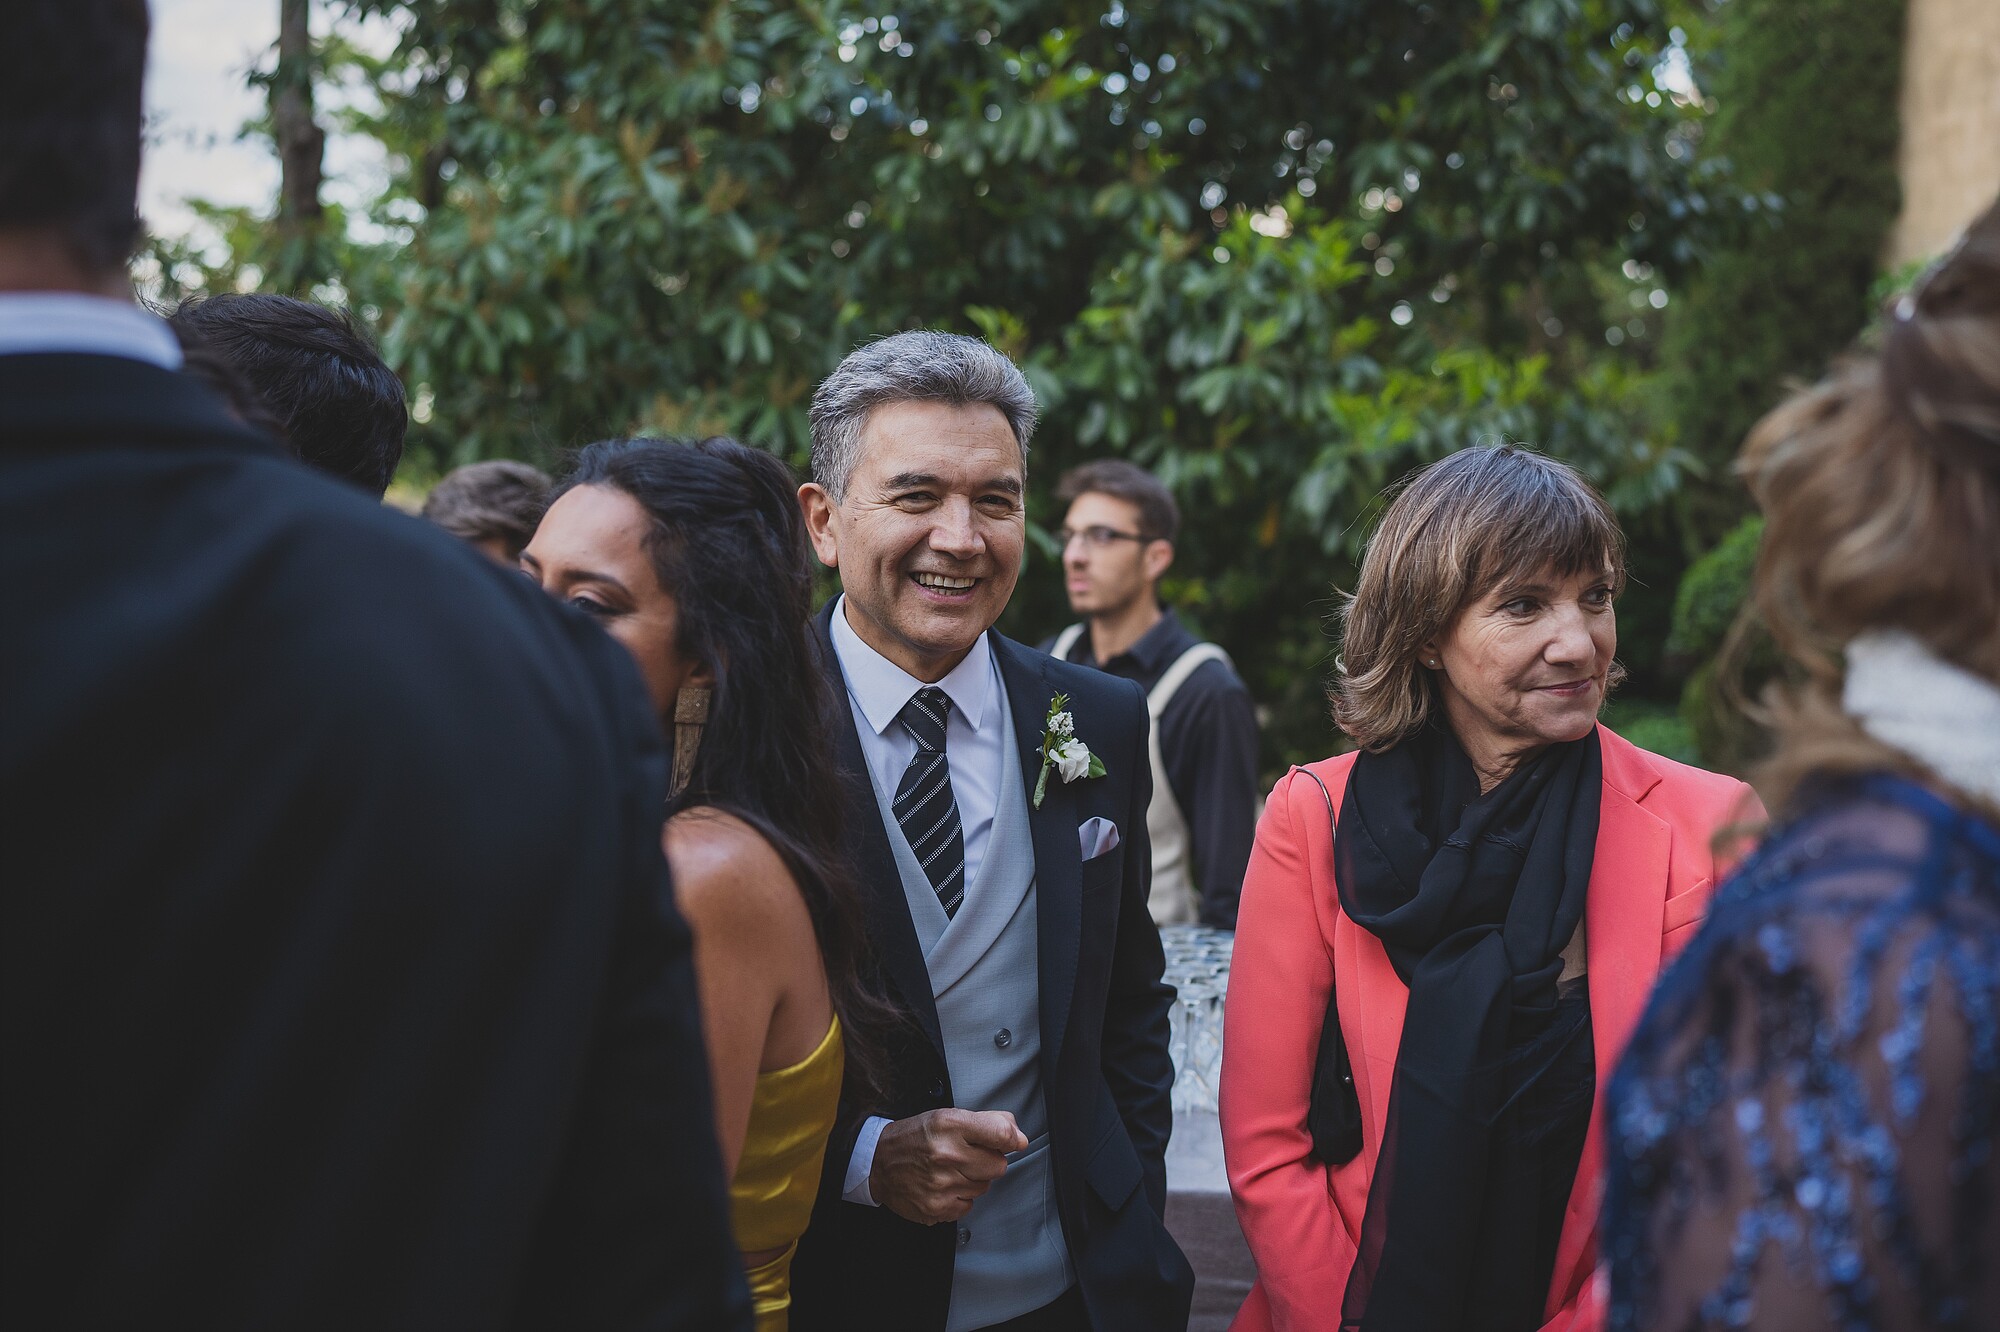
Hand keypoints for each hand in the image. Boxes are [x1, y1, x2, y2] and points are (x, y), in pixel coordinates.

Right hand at [869, 1108, 1028, 1224]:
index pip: (1001, 1134)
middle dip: (988, 1161)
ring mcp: (941, 1184)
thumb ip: (987, 1122)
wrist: (877, 1163)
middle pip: (998, 1166)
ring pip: (984, 1187)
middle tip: (969, 1155)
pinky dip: (959, 1197)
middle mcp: (946, 1155)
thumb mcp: (947, 1116)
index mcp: (950, 1125)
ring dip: (973, 1179)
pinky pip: (968, 1206)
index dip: (1012, 1139)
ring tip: (950, 1170)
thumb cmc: (914, 1137)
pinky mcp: (936, 1208)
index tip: (1013, 1142)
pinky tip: (943, 1185)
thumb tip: (1018, 1137)